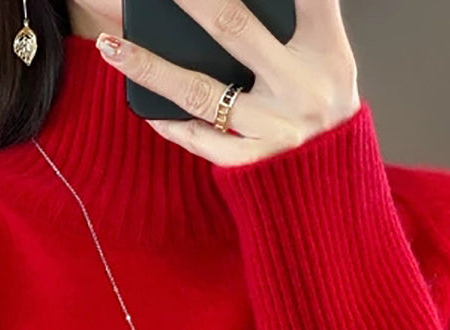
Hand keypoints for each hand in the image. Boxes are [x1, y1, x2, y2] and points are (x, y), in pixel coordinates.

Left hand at [95, 0, 360, 166]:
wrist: (337, 191)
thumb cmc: (324, 111)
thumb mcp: (326, 60)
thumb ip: (295, 22)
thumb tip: (232, 9)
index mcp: (326, 48)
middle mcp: (304, 87)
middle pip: (231, 28)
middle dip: (188, 2)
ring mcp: (279, 130)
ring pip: (202, 92)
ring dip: (151, 68)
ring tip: (113, 47)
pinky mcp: (258, 166)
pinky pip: (204, 142)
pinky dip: (173, 126)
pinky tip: (146, 111)